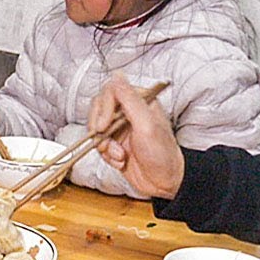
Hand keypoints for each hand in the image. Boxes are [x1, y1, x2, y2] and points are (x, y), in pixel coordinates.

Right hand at [88, 74, 182, 198]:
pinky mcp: (114, 143)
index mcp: (140, 101)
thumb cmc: (163, 155)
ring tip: (119, 154)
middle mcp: (128, 112)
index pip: (111, 91)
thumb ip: (130, 99)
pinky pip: (98, 144)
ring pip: (95, 127)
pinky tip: (120, 160)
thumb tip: (118, 76)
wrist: (164, 183)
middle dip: (99, 127)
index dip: (104, 108)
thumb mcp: (147, 125)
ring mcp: (120, 128)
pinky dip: (105, 155)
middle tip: (106, 141)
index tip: (104, 124)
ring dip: (103, 144)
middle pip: (98, 107)